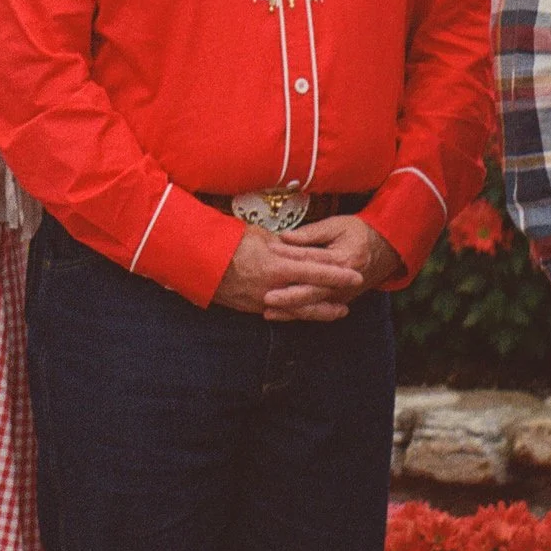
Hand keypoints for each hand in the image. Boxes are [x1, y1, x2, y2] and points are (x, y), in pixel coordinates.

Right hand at [211, 223, 373, 321]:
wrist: (194, 262)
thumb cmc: (225, 242)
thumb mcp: (258, 236)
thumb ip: (284, 246)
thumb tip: (302, 249)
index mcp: (276, 266)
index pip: (315, 270)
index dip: (338, 274)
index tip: (357, 275)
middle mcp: (272, 287)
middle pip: (312, 295)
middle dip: (335, 295)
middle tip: (354, 294)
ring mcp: (262, 300)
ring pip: (299, 310)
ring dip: (321, 311)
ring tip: (339, 311)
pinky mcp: (252, 307)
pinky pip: (280, 313)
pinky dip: (297, 313)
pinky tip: (307, 312)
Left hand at [264, 214, 400, 317]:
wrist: (386, 249)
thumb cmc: (358, 233)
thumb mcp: (337, 225)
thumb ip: (310, 233)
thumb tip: (284, 237)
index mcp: (343, 260)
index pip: (312, 261)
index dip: (289, 258)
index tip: (269, 258)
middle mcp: (344, 282)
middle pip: (313, 291)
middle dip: (290, 297)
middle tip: (266, 298)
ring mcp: (343, 294)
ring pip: (315, 306)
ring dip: (292, 311)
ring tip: (269, 312)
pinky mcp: (341, 300)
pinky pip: (318, 311)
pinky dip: (300, 314)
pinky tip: (280, 315)